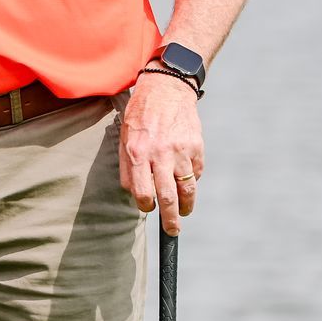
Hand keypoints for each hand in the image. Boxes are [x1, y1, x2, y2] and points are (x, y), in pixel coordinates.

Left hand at [119, 71, 204, 233]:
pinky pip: (196, 173)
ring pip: (187, 189)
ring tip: (183, 213)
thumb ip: (128, 166)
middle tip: (172, 231)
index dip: (145, 206)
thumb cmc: (140, 115)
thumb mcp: (124, 137)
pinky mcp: (197, 147)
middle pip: (167, 196)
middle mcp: (160, 153)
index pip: (141, 191)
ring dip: (186, 205)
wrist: (166, 89)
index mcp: (137, 152)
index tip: (149, 210)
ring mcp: (181, 151)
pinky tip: (187, 180)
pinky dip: (192, 181)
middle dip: (170, 219)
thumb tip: (134, 194)